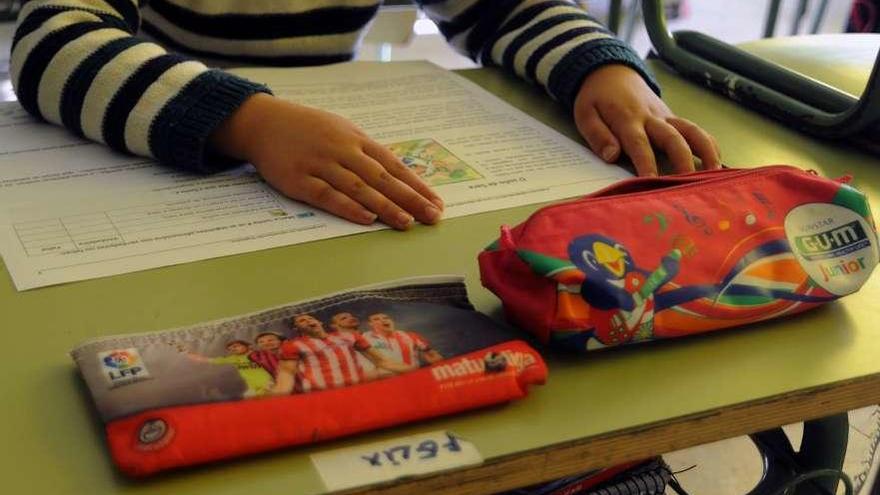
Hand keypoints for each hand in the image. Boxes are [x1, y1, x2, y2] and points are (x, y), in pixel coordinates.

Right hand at [211, 93, 443, 229]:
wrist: (263, 122)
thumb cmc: (308, 129)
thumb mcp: (341, 131)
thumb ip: (366, 153)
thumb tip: (397, 176)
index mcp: (357, 139)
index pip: (394, 165)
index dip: (417, 185)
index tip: (437, 202)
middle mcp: (343, 150)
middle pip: (382, 179)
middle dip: (410, 199)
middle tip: (432, 217)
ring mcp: (321, 165)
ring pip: (359, 189)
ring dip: (385, 206)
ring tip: (407, 222)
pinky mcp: (299, 180)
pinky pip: (327, 195)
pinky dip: (348, 208)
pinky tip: (367, 219)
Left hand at [574, 64, 720, 175]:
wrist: (612, 72)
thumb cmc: (596, 98)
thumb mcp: (585, 114)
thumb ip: (597, 135)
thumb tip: (612, 156)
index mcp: (627, 119)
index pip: (639, 144)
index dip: (646, 163)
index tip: (651, 182)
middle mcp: (651, 117)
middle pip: (672, 138)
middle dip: (682, 161)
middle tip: (687, 183)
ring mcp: (666, 116)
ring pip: (691, 131)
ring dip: (705, 151)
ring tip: (714, 174)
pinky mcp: (673, 118)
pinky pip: (694, 130)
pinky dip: (708, 144)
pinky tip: (717, 162)